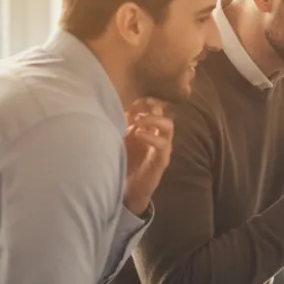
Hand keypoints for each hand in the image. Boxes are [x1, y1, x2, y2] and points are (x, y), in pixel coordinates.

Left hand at [123, 98, 173, 215]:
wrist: (128, 189)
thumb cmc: (123, 162)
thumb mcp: (120, 138)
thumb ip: (121, 123)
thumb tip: (115, 103)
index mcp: (148, 127)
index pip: (153, 107)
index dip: (146, 98)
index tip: (135, 94)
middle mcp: (157, 134)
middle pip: (165, 112)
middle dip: (154, 104)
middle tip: (142, 102)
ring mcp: (162, 147)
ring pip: (168, 126)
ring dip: (154, 119)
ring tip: (139, 120)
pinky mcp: (162, 160)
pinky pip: (163, 144)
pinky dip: (151, 137)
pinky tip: (138, 135)